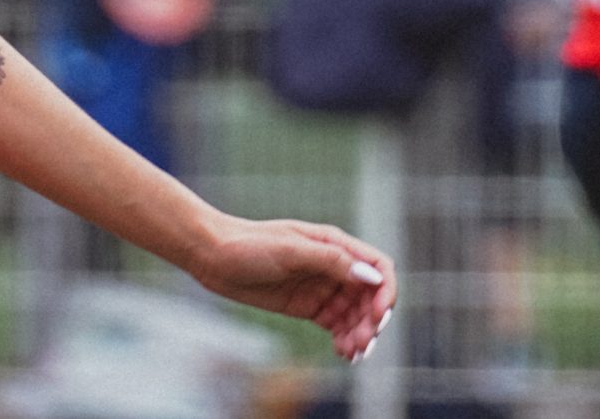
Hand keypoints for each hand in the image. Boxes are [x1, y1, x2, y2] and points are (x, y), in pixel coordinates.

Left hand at [185, 214, 394, 359]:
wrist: (213, 256)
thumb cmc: (250, 245)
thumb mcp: (291, 250)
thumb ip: (331, 262)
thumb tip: (370, 277)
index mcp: (335, 244)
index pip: (377, 266)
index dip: (385, 290)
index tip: (378, 315)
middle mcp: (333, 266)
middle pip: (369, 296)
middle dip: (371, 320)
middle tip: (363, 344)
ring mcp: (321, 287)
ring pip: (354, 314)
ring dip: (360, 333)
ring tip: (353, 354)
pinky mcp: (307, 306)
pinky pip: (335, 324)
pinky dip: (344, 338)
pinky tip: (343, 352)